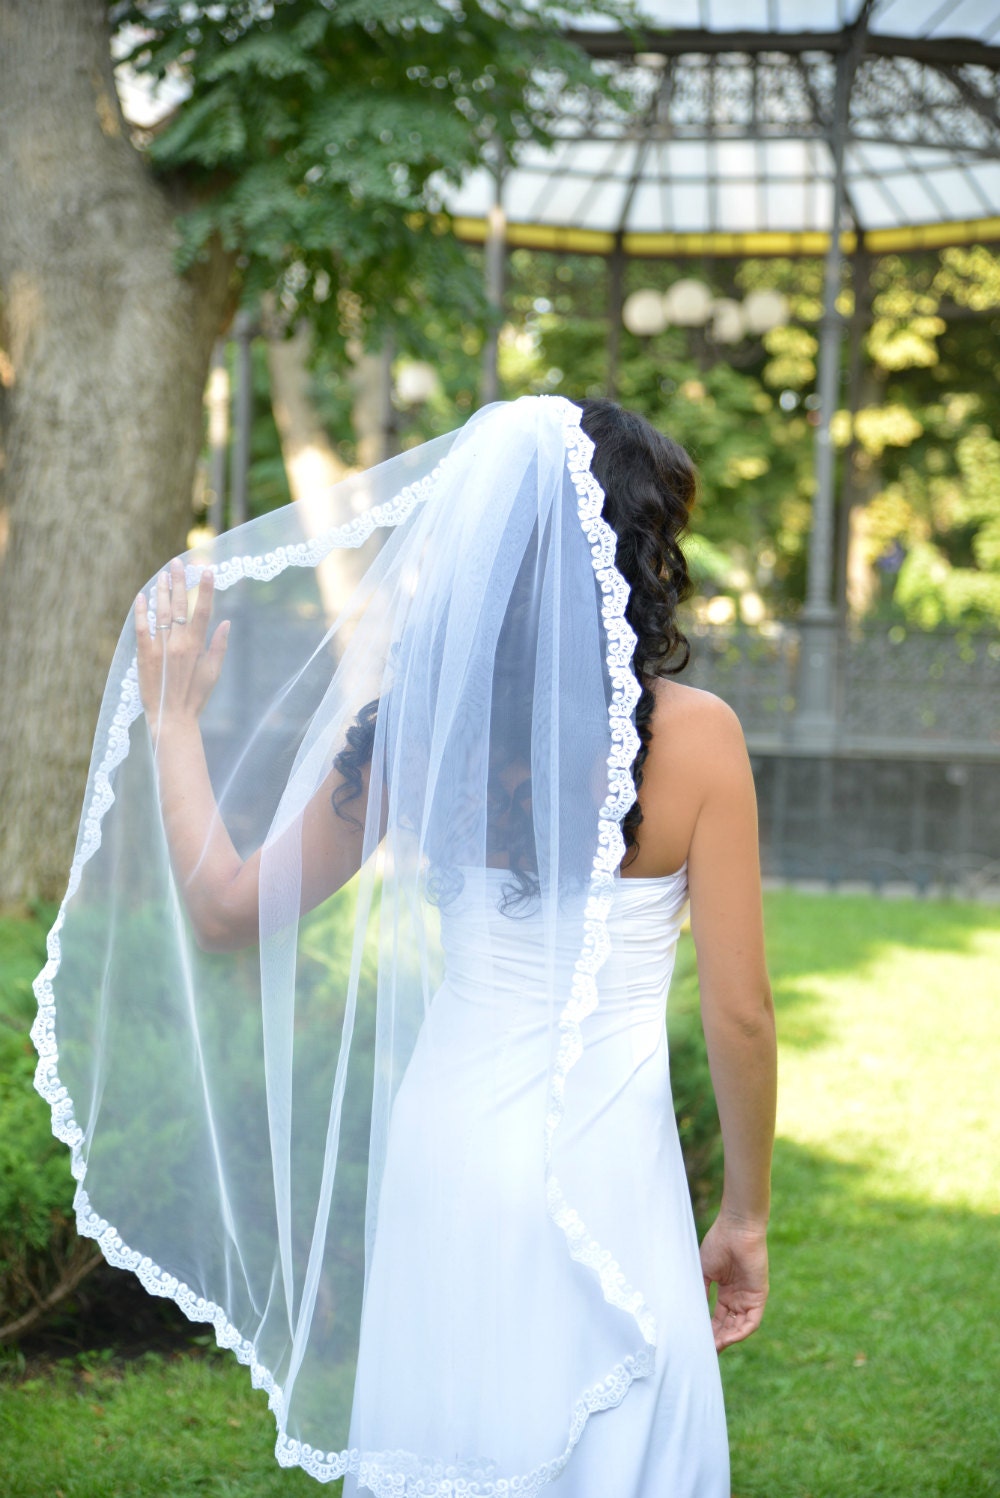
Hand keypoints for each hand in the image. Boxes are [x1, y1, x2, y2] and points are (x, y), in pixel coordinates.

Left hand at [135, 558, 228, 739]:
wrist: (172, 718)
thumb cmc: (196, 697)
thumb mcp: (213, 673)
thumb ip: (219, 646)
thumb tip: (225, 622)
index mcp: (197, 646)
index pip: (203, 611)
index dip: (205, 589)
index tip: (207, 570)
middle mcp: (178, 643)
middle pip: (179, 605)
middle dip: (179, 582)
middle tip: (178, 562)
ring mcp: (160, 648)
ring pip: (160, 612)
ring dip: (161, 591)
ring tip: (162, 575)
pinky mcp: (144, 656)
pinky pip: (142, 629)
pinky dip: (141, 612)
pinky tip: (141, 597)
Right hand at [699, 1213, 768, 1351]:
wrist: (735, 1229)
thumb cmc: (718, 1244)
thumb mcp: (704, 1272)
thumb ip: (701, 1291)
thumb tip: (692, 1313)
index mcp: (726, 1291)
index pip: (719, 1318)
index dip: (709, 1330)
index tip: (697, 1341)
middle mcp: (738, 1297)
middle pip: (729, 1325)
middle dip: (717, 1339)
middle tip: (705, 1350)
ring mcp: (749, 1298)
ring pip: (740, 1327)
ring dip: (728, 1339)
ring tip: (714, 1348)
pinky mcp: (759, 1297)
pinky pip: (752, 1322)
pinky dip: (741, 1332)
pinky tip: (728, 1339)